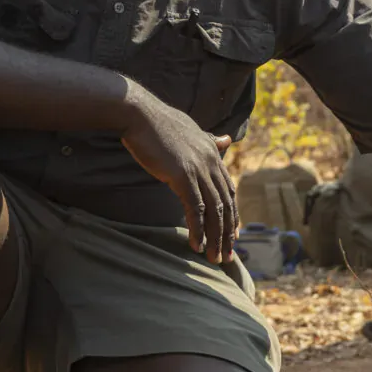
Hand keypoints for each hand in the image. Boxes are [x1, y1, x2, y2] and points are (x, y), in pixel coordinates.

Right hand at [119, 90, 238, 262]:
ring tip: (214, 258)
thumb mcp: (191, 130)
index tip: (233, 234)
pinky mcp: (183, 176)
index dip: (233, 213)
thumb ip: (210, 140)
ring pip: (215, 211)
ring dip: (215, 238)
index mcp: (213, 154)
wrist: (138, 113)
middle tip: (227, 255)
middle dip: (228, 233)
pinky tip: (196, 245)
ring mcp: (199, 169)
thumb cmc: (159, 123)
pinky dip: (198, 230)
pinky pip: (196, 209)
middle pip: (226, 204)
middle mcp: (211, 162)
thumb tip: (227, 139)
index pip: (229, 190)